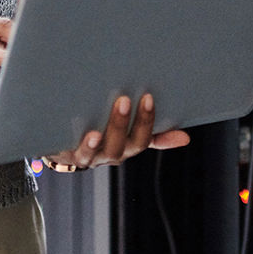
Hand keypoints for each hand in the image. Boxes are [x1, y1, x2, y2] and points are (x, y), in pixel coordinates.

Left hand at [43, 94, 190, 171]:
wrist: (67, 150)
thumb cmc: (105, 136)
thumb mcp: (131, 135)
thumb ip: (155, 135)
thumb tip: (185, 138)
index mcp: (128, 147)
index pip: (142, 138)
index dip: (146, 120)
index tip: (148, 97)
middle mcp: (112, 154)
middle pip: (121, 144)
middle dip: (122, 122)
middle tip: (123, 99)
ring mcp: (91, 156)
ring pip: (100, 149)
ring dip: (102, 136)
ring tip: (99, 125)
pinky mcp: (70, 155)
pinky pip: (77, 153)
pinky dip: (85, 145)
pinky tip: (88, 134)